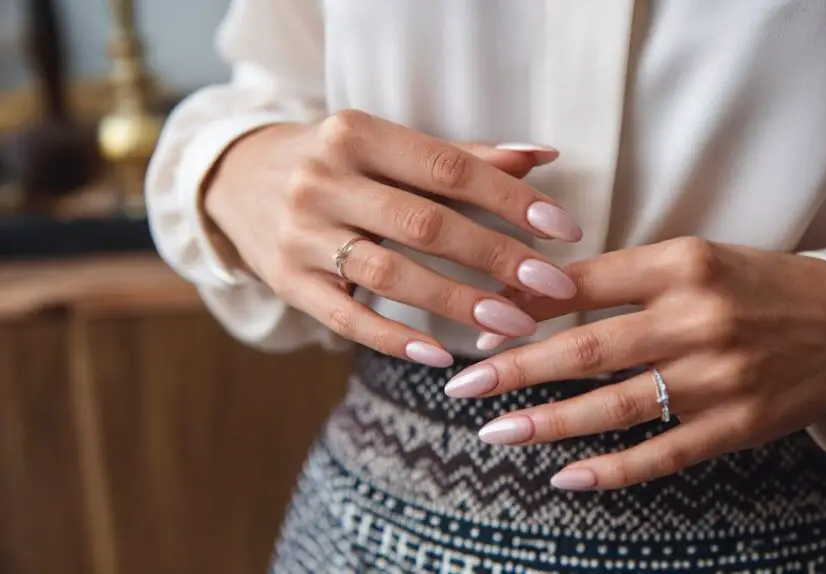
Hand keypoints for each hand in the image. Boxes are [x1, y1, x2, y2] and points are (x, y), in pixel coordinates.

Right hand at [204, 110, 581, 366]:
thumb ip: (462, 156)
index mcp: (355, 133)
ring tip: (514, 324)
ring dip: (457, 302)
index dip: (510, 200)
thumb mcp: (387, 146)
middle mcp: (322, 180)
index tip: (564, 229)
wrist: (236, 180)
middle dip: (496, 257)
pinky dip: (395, 339)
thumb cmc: (337, 162)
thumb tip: (543, 156)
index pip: (447, 168)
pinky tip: (441, 354)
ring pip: (389, 274)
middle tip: (553, 286)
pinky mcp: (285, 280)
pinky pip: (346, 318)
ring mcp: (299, 234)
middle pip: (423, 224)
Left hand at [443, 238, 825, 489]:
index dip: (524, 308)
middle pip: (586, 350)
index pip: (583, 285)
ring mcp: (717, 378)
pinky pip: (662, 454)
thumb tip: (540, 298)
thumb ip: (626, 277)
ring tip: (495, 431)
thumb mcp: (695, 259)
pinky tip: (565, 478)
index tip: (480, 326)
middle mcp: (696, 319)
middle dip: (515, 370)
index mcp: (682, 264)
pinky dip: (611, 470)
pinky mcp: (737, 426)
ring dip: (547, 423)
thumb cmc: (757, 285)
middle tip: (461, 385)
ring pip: (614, 407)